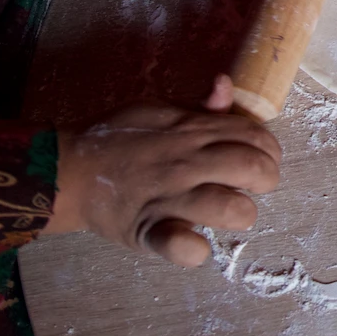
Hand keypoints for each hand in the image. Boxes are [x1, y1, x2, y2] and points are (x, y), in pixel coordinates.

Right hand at [47, 75, 281, 265]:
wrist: (67, 170)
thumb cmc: (118, 140)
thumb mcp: (159, 111)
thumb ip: (198, 107)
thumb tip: (225, 86)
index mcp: (192, 131)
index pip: (255, 137)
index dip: (269, 151)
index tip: (260, 160)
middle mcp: (185, 162)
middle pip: (253, 169)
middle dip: (266, 180)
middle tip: (250, 188)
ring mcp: (167, 197)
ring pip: (229, 207)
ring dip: (239, 214)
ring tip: (226, 213)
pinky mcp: (147, 231)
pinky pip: (182, 245)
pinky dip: (194, 249)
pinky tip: (194, 242)